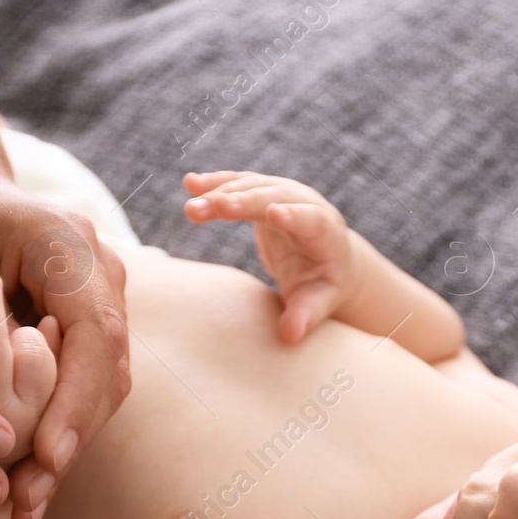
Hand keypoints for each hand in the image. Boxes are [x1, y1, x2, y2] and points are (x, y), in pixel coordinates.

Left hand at [0, 40, 128, 518]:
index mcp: (71, 245)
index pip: (95, 334)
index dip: (75, 401)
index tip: (47, 457)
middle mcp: (103, 272)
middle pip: (108, 370)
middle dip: (70, 441)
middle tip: (27, 502)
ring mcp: (103, 301)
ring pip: (103, 388)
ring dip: (66, 448)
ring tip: (24, 507)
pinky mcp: (89, 329)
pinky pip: (86, 387)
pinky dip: (59, 433)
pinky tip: (27, 480)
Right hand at [183, 171, 362, 343]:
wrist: (328, 258)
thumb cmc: (323, 285)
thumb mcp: (319, 301)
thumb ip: (305, 316)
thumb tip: (290, 336)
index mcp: (324, 233)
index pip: (310, 219)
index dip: (293, 216)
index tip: (274, 214)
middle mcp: (306, 204)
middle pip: (273, 198)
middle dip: (244, 202)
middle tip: (216, 206)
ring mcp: (285, 193)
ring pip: (251, 187)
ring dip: (220, 195)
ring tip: (191, 209)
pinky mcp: (265, 192)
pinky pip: (238, 184)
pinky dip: (215, 183)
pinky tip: (190, 183)